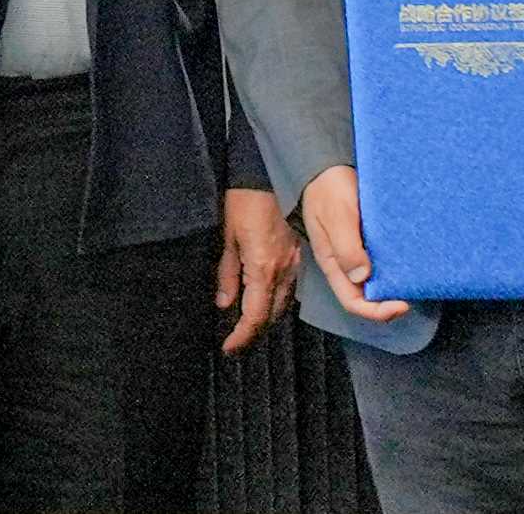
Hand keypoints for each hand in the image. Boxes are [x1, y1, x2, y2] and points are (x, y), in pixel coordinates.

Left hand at [215, 186, 300, 350]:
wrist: (269, 174)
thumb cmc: (244, 201)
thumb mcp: (228, 237)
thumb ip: (227, 273)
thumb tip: (224, 303)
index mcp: (263, 268)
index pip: (254, 315)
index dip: (241, 337)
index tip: (228, 348)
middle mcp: (284, 271)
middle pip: (272, 315)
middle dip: (254, 334)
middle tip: (235, 344)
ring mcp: (295, 263)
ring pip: (283, 304)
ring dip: (266, 319)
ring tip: (247, 328)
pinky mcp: (299, 255)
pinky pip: (290, 288)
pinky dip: (277, 302)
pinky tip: (265, 302)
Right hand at [298, 165, 404, 323]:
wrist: (327, 166)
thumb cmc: (328, 190)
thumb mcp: (336, 216)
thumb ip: (346, 246)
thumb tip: (362, 276)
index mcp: (332, 263)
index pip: (352, 302)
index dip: (376, 311)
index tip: (401, 304)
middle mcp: (345, 264)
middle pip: (366, 297)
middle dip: (389, 302)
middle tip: (413, 292)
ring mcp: (356, 253)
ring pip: (375, 281)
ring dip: (393, 285)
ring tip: (413, 278)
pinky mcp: (366, 241)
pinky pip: (381, 262)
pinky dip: (395, 267)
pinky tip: (408, 260)